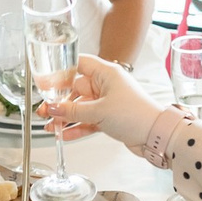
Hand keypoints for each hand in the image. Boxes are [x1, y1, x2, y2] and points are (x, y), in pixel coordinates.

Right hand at [42, 55, 170, 148]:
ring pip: (80, 107)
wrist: (156, 135)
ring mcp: (108, 102)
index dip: (60, 72)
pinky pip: (88, 120)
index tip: (45, 82)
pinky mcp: (109, 118)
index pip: (78, 64)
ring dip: (65, 117)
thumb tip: (52, 108)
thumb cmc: (135, 115)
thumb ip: (72, 110)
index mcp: (106, 73)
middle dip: (59, 101)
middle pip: (75, 89)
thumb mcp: (98, 111)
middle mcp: (106, 85)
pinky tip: (63, 135)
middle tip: (44, 110)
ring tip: (50, 126)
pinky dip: (76, 128)